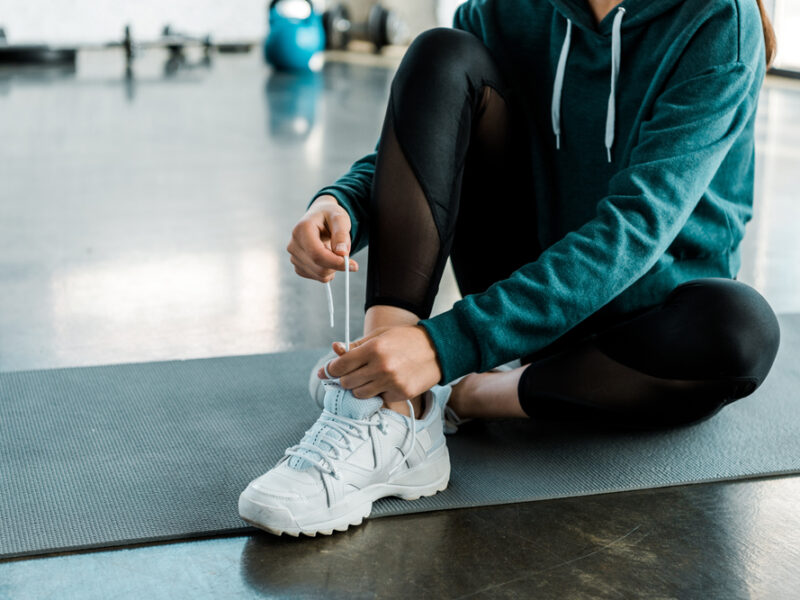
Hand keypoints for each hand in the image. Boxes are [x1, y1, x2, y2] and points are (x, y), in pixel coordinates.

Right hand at [287, 194, 358, 281]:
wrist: (319, 218)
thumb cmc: (329, 216)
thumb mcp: (340, 218)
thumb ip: (341, 234)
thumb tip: (342, 253)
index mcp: (302, 229)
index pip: (316, 253)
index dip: (335, 262)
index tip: (353, 265)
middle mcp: (294, 244)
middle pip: (318, 266)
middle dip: (337, 265)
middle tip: (347, 257)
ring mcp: (293, 256)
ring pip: (318, 275)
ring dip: (333, 268)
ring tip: (334, 252)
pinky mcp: (297, 265)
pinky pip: (316, 277)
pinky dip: (327, 272)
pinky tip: (328, 259)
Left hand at [319, 325, 442, 403]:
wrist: (439, 349)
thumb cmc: (407, 339)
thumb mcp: (380, 335)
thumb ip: (357, 345)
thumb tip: (335, 349)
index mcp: (373, 348)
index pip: (340, 366)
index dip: (329, 370)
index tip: (326, 372)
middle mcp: (380, 367)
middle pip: (347, 383)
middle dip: (346, 379)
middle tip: (353, 373)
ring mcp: (391, 382)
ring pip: (360, 394)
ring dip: (361, 387)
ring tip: (371, 377)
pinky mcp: (401, 394)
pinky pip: (379, 398)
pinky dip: (380, 392)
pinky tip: (389, 381)